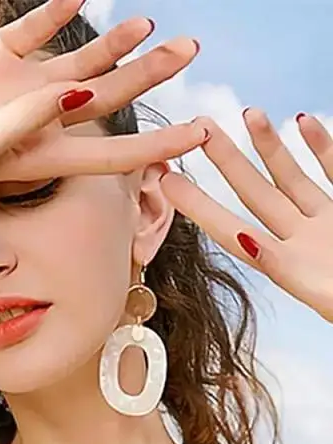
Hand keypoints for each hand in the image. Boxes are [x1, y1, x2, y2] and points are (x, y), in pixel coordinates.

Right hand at [0, 0, 206, 188]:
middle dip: (147, 76)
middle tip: (188, 50)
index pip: (109, 154)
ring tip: (150, 22)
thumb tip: (83, 92)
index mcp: (35, 157)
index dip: (156, 145)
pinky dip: (58, 9)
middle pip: (105, 99)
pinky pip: (34, 28)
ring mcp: (15, 89)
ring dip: (114, 42)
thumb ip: (29, 121)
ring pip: (78, 62)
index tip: (198, 133)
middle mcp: (33, 124)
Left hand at [161, 110, 332, 322]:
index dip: (198, 206)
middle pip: (255, 196)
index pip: (230, 231)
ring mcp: (329, 226)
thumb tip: (248, 238)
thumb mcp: (323, 291)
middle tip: (197, 129)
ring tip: (249, 113)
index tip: (166, 180)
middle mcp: (302, 243)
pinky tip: (302, 121)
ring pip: (293, 179)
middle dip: (227, 163)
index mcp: (288, 268)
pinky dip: (321, 148)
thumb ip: (280, 264)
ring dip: (270, 148)